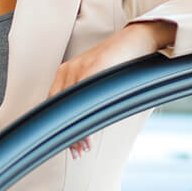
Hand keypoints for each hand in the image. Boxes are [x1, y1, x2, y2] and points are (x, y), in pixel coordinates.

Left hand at [47, 21, 175, 157]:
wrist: (137, 38)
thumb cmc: (120, 61)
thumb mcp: (99, 79)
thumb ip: (88, 95)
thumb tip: (85, 121)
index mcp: (65, 72)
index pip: (53, 104)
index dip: (58, 127)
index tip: (65, 145)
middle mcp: (68, 70)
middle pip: (59, 108)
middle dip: (67, 134)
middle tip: (75, 152)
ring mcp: (80, 68)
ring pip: (70, 106)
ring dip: (77, 131)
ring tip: (83, 147)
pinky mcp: (95, 67)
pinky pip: (85, 96)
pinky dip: (86, 117)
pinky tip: (90, 131)